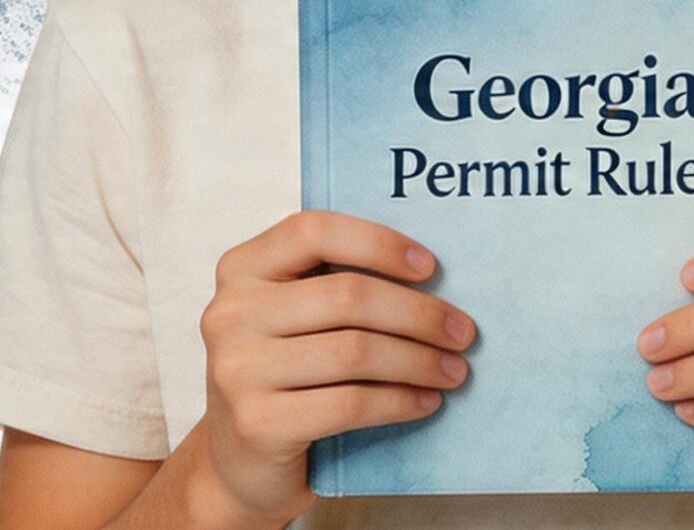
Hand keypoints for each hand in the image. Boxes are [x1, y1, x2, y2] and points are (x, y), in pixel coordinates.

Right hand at [193, 210, 474, 521]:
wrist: (242, 463)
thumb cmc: (286, 376)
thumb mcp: (296, 317)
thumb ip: (335, 285)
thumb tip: (433, 277)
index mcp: (242, 269)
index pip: (313, 231)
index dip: (378, 243)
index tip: (431, 267)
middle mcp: (230, 313)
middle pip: (347, 296)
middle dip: (418, 314)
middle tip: (463, 332)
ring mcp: (238, 370)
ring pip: (354, 352)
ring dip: (419, 361)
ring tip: (454, 370)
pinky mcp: (258, 424)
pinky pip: (350, 404)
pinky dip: (400, 401)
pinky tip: (427, 402)